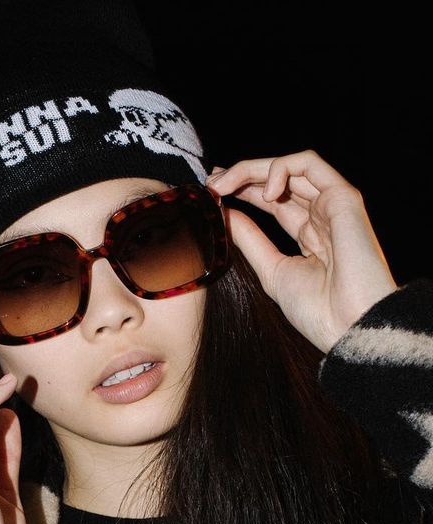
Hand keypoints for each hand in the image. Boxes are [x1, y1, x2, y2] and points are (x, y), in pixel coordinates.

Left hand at [207, 151, 396, 353]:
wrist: (348, 325)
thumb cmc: (317, 310)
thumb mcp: (272, 270)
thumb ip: (251, 241)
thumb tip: (226, 215)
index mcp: (309, 233)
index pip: (272, 200)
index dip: (242, 190)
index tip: (211, 193)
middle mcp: (322, 213)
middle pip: (279, 179)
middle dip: (242, 174)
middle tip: (211, 181)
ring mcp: (333, 203)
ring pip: (291, 166)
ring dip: (252, 169)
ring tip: (223, 183)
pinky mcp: (343, 196)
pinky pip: (309, 164)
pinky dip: (280, 168)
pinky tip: (262, 192)